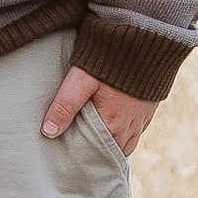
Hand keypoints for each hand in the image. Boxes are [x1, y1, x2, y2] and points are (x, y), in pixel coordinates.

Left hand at [41, 66, 158, 157]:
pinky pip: (138, 129)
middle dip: (98, 153)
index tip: (71, 158)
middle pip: (113, 150)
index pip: (98, 153)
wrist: (145, 40)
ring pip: (127, 142)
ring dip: (113, 144)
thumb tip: (49, 132)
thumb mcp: (81, 81)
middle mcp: (131, 126)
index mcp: (113, 125)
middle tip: (81, 152)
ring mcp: (142, 118)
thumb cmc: (109, 60)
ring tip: (95, 142)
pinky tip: (114, 125)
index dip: (84, 156)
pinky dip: (126, 132)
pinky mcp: (149, 107)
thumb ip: (65, 105)